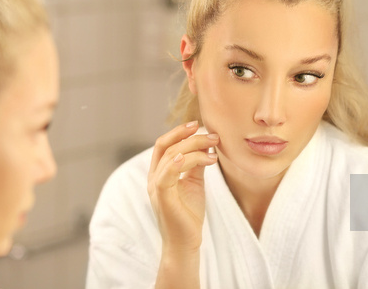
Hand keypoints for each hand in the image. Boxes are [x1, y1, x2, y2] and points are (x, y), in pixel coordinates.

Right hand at [147, 121, 218, 252]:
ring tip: (214, 147)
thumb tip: (206, 144)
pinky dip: (179, 162)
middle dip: (188, 136)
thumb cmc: (188, 215)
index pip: (163, 145)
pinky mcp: (163, 198)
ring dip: (194, 148)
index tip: (198, 124)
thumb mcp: (194, 183)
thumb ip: (196, 164)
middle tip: (212, 135)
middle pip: (166, 146)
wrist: (186, 243)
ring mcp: (156, 188)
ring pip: (170, 156)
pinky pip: (167, 174)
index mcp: (159, 173)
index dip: (178, 132)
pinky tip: (197, 157)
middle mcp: (154, 178)